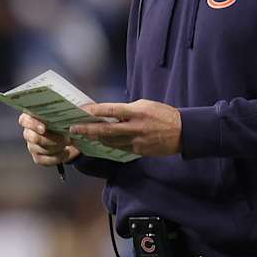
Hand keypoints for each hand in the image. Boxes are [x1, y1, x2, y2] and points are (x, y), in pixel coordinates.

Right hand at [19, 112, 78, 166]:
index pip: (24, 120)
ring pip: (39, 149)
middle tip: (66, 138)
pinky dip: (56, 158)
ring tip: (68, 143)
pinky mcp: (38, 157)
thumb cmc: (67, 120)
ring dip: (55, 147)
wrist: (73, 135)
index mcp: (32, 117)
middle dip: (50, 139)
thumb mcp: (68, 114)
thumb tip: (70, 119)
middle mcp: (29, 131)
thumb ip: (64, 114)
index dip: (32, 124)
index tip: (44, 128)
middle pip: (32, 137)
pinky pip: (43, 160)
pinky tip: (66, 153)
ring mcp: (32, 145)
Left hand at [68, 100, 182, 156]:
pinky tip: (99, 143)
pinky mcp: (138, 151)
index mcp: (137, 112)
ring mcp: (136, 141)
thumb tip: (109, 113)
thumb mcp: (145, 106)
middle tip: (73, 129)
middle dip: (88, 130)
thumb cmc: (163, 114)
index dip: (96, 111)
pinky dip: (109, 145)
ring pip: (111, 142)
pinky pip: (120, 148)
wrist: (183, 131)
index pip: (112, 110)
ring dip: (95, 139)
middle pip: (107, 130)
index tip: (82, 111)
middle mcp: (135, 127)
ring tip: (82, 137)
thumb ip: (127, 110)